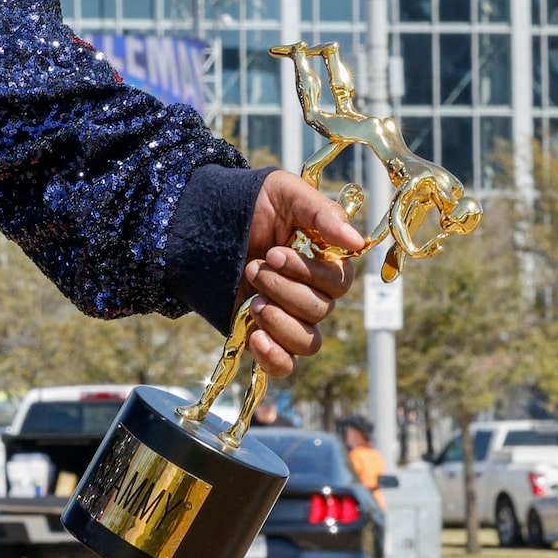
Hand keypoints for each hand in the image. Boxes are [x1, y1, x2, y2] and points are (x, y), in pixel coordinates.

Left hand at [236, 171, 362, 379]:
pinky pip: (284, 365)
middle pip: (321, 311)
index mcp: (324, 262)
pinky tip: (258, 341)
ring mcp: (287, 316)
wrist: (201, 219)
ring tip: (252, 301)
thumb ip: (322, 213)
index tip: (274, 253)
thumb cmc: (249, 201)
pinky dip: (276, 359)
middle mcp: (311, 292)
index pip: (339, 282)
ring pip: (308, 341)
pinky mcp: (262, 334)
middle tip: (252, 267)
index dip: (309, 273)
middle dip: (283, 290)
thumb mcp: (284, 192)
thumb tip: (356, 242)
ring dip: (279, 321)